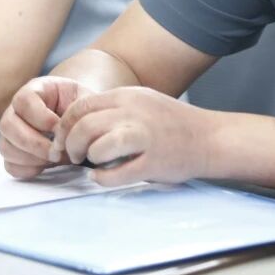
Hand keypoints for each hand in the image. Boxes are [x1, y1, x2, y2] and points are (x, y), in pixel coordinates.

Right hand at [0, 76, 94, 179]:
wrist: (80, 116)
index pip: (23, 101)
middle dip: (34, 143)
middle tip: (57, 152)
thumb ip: (78, 110)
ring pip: (6, 147)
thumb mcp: (85, 98)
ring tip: (56, 158)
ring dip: (31, 158)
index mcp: (35, 90)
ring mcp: (12, 132)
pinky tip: (47, 165)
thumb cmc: (81, 105)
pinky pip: (10, 165)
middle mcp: (16, 110)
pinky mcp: (14, 151)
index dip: (40, 117)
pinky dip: (27, 169)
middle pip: (7, 125)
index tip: (59, 129)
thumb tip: (64, 133)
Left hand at [51, 86, 207, 186]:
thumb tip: (77, 122)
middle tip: (73, 156)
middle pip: (84, 127)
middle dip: (70, 145)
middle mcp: (134, 113)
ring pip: (96, 148)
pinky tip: (104, 177)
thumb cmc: (174, 124)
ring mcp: (144, 138)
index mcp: (129, 96)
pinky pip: (114, 174)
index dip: (64, 126)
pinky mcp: (153, 163)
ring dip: (88, 160)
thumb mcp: (144, 102)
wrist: (211, 138)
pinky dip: (102, 179)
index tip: (63, 140)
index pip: (81, 106)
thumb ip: (114, 108)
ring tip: (92, 165)